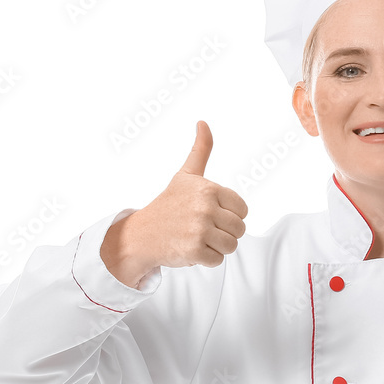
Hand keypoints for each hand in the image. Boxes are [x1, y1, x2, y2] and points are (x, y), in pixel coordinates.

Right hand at [101, 121, 247, 285]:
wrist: (141, 235)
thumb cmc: (168, 205)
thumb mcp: (186, 175)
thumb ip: (200, 150)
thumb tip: (203, 122)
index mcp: (208, 189)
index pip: (243, 210)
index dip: (229, 216)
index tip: (210, 214)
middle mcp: (205, 207)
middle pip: (239, 229)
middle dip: (224, 233)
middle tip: (201, 229)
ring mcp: (199, 229)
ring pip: (231, 246)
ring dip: (216, 248)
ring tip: (196, 239)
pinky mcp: (194, 250)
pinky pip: (217, 260)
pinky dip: (205, 260)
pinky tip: (189, 249)